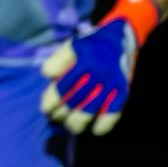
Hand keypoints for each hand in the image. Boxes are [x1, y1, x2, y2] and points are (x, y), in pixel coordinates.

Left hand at [40, 19, 138, 135]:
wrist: (122, 37)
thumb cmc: (91, 44)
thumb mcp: (72, 45)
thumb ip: (58, 60)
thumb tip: (47, 75)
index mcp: (83, 62)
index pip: (63, 88)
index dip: (51, 101)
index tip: (45, 108)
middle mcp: (98, 74)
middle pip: (75, 102)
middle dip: (61, 114)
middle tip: (55, 118)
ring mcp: (110, 84)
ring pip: (91, 110)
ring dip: (78, 122)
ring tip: (71, 126)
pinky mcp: (122, 90)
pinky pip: (113, 112)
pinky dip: (104, 124)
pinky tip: (95, 130)